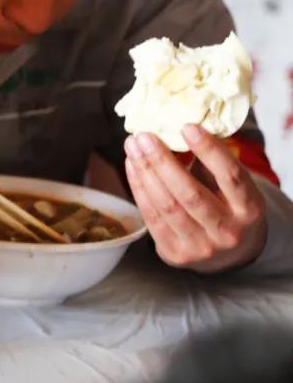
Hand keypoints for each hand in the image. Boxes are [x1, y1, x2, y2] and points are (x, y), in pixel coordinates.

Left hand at [124, 125, 266, 272]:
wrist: (226, 255)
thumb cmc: (227, 207)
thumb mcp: (233, 188)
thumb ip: (213, 163)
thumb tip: (180, 126)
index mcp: (249, 210)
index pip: (231, 177)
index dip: (209, 150)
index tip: (187, 126)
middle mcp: (227, 231)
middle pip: (190, 193)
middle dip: (162, 161)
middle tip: (144, 136)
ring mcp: (200, 246)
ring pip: (166, 205)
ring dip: (145, 172)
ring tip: (133, 147)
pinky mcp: (174, 253)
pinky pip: (151, 217)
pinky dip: (139, 188)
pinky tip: (132, 167)